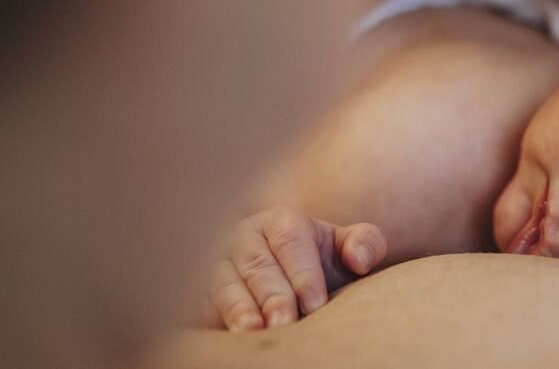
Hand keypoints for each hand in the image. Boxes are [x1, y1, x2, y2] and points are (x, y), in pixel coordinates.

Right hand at [199, 207, 386, 330]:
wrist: (281, 275)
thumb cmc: (317, 262)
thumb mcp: (342, 249)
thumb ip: (364, 243)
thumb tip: (360, 258)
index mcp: (281, 222)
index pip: (292, 241)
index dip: (304, 272)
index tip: (316, 304)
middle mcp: (243, 239)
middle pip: (257, 264)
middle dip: (272, 294)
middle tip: (285, 322)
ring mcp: (214, 264)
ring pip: (222, 283)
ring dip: (236, 307)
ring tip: (252, 330)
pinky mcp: (194, 292)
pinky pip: (195, 301)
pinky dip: (206, 317)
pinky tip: (220, 335)